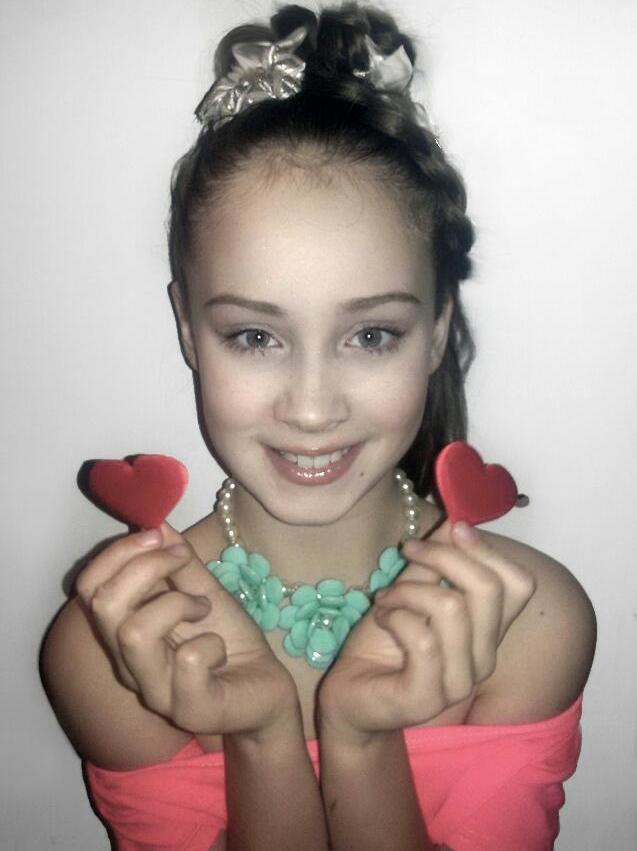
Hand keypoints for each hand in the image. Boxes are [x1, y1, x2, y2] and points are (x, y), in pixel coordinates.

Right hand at [76, 524, 295, 736]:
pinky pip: (187, 661)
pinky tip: (220, 648)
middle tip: (182, 560)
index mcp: (123, 633)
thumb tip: (157, 524)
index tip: (158, 536)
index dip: (119, 553)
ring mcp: (155, 691)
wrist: (266, 688)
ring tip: (202, 607)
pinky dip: (210, 641)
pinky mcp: (190, 709)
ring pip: (134, 633)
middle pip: (104, 605)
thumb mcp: (205, 591)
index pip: (89, 588)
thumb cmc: (229, 641)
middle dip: (145, 567)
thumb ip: (179, 563)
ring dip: (176, 604)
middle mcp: (128, 664)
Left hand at [319, 522, 535, 737]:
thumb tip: (455, 522)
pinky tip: (381, 616)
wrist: (352, 696)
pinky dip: (395, 615)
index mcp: (487, 631)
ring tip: (386, 596)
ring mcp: (459, 682)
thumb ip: (436, 564)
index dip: (489, 549)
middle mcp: (483, 658)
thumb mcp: (411, 592)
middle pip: (489, 589)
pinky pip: (422, 639)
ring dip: (409, 590)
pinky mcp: (428, 697)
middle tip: (407, 551)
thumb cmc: (384, 643)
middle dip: (444, 556)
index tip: (453, 528)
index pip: (518, 585)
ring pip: (451, 608)